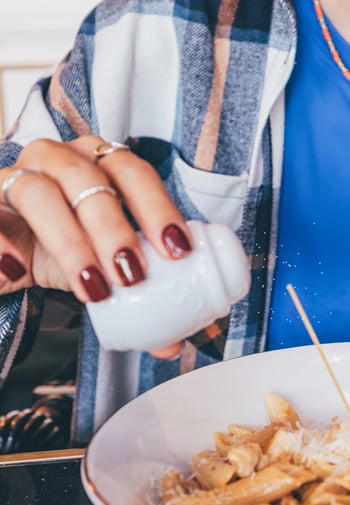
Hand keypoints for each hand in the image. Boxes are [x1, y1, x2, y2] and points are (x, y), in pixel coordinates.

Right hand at [0, 136, 191, 358]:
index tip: (177, 249)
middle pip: (86, 178)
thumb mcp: (98, 265)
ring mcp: (12, 177)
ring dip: (69, 241)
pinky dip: (0, 243)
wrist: (2, 249)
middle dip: (113, 227)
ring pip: (38, 192)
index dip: (157, 206)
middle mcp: (55, 158)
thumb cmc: (61, 246)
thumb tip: (172, 345)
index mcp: (96, 161)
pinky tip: (17, 270)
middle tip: (131, 275)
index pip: (132, 171)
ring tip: (90, 285)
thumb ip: (135, 298)